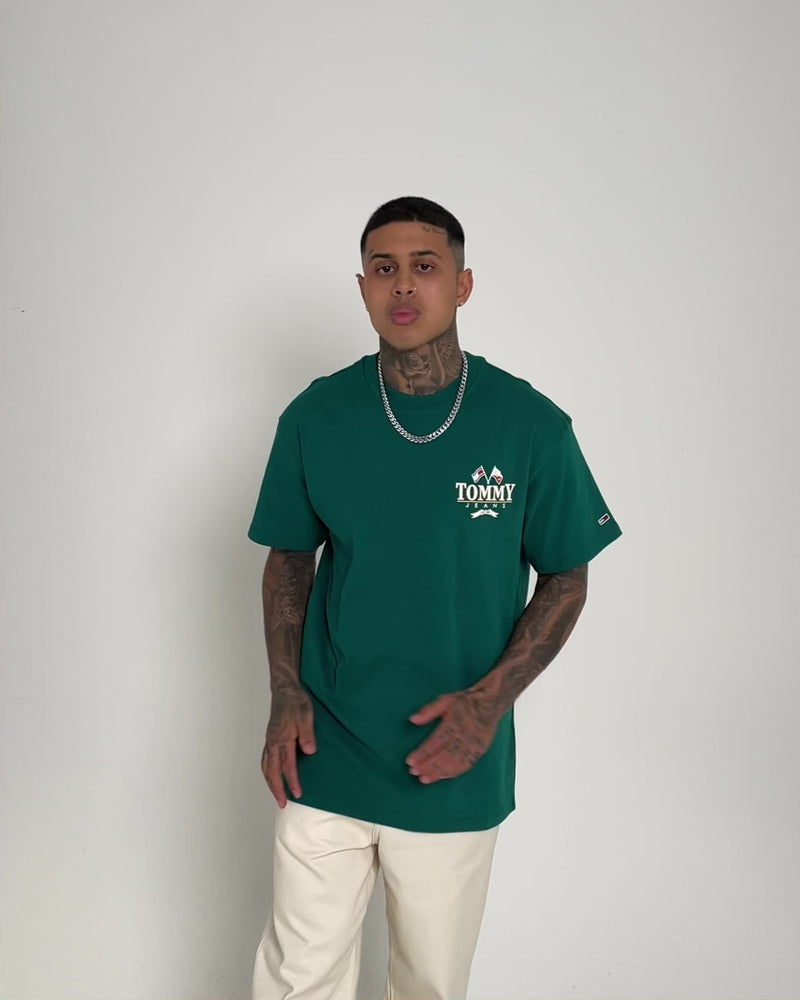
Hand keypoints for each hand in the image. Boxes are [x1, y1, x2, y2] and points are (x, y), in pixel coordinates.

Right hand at [261, 683, 315, 807]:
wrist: (285, 689)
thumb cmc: (296, 701)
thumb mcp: (306, 715)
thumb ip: (307, 735)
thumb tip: (309, 752)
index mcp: (281, 738)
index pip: (286, 765)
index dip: (292, 781)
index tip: (297, 793)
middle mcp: (272, 742)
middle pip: (271, 771)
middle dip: (276, 789)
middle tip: (282, 803)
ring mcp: (270, 741)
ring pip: (266, 767)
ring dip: (270, 782)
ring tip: (276, 794)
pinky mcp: (270, 738)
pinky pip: (265, 759)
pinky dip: (267, 771)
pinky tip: (272, 775)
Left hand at [406, 690, 499, 783]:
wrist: (490, 702)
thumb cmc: (465, 702)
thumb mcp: (445, 700)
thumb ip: (429, 710)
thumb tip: (412, 719)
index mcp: (454, 723)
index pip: (435, 742)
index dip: (422, 753)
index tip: (410, 761)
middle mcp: (464, 736)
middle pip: (444, 755)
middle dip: (428, 766)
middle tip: (413, 772)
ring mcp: (473, 745)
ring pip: (454, 763)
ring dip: (438, 773)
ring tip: (424, 779)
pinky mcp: (480, 750)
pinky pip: (466, 765)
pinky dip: (453, 772)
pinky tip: (442, 777)